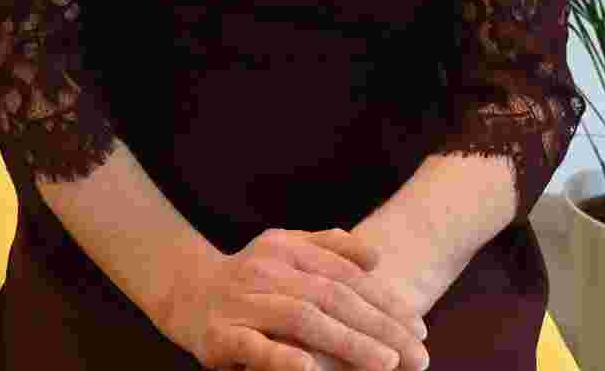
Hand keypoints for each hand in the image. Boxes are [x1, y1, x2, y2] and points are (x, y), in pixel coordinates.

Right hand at [155, 227, 429, 370]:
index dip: (386, 301)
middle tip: (418, 354)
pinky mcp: (222, 334)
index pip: (346, 275)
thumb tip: (375, 255)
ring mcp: (244, 302)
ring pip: (303, 319)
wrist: (185, 292)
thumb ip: (329, 247)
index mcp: (286, 248)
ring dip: (348, 341)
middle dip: (380, 327)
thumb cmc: (248, 276)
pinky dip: (282, 357)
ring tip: (386, 362)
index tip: (420, 327)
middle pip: (332, 297)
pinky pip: (255, 347)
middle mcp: (266, 270)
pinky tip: (309, 369)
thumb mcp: (285, 249)